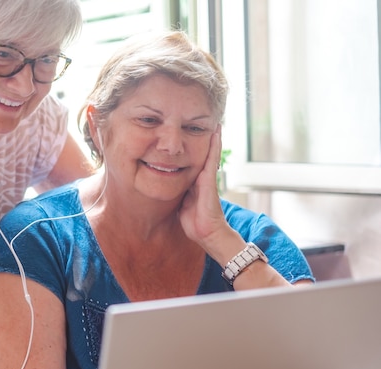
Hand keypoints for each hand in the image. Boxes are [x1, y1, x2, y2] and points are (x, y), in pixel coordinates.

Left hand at [178, 126, 228, 244]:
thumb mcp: (181, 205)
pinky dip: (214, 145)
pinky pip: (212, 159)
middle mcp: (202, 178)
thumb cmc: (194, 223)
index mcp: (194, 182)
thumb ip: (178, 195)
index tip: (188, 134)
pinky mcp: (209, 180)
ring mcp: (207, 178)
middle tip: (203, 121)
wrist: (207, 234)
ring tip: (214, 121)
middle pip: (201, 153)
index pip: (191, 160)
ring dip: (212, 137)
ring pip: (209, 153)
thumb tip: (167, 188)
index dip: (190, 148)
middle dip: (202, 139)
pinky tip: (215, 133)